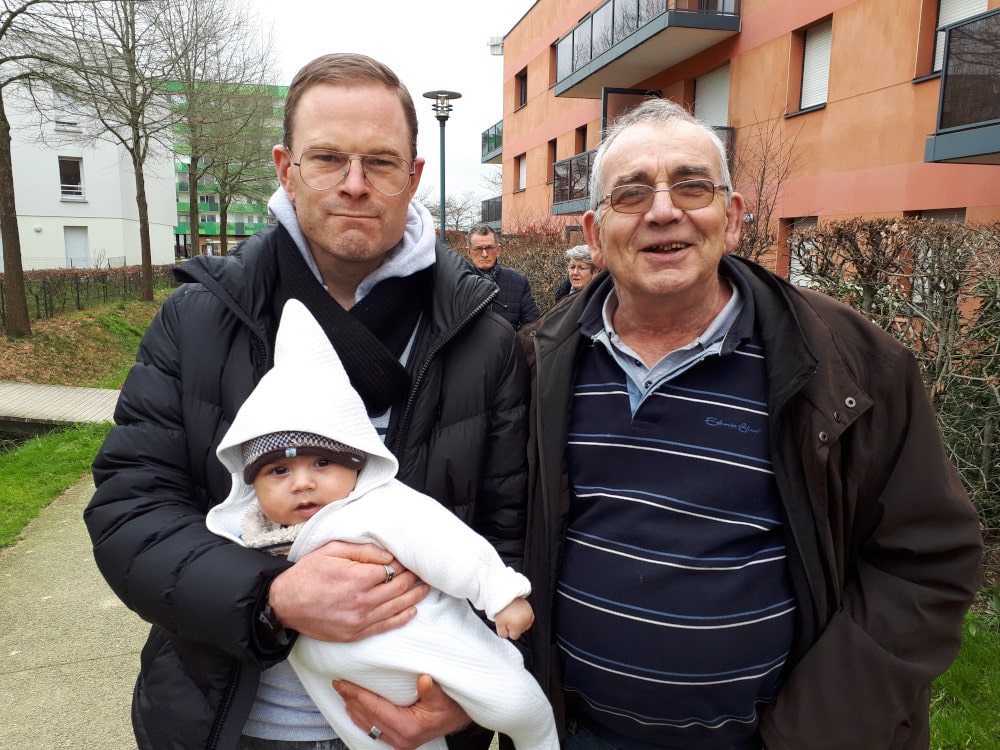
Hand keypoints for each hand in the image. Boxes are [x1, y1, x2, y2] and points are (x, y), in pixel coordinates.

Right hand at [268, 541, 429, 641]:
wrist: (285, 603)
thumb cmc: (307, 573)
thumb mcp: (332, 550)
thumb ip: (364, 551)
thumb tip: (389, 556)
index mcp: (358, 578)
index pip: (393, 570)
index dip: (403, 564)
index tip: (410, 560)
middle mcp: (362, 601)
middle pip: (398, 589)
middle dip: (413, 579)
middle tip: (423, 572)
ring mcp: (359, 621)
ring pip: (396, 608)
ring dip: (414, 597)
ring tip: (425, 588)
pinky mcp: (355, 634)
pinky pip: (385, 626)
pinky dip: (401, 618)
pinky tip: (412, 610)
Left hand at [334, 674, 469, 749]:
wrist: (461, 718)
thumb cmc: (453, 706)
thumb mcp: (443, 696)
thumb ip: (432, 690)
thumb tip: (424, 680)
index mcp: (408, 728)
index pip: (374, 709)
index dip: (356, 694)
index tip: (343, 682)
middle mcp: (400, 738)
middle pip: (367, 717)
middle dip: (350, 699)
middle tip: (338, 683)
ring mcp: (398, 741)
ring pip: (367, 725)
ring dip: (353, 708)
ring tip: (343, 692)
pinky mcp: (398, 739)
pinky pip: (373, 729)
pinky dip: (362, 717)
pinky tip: (355, 707)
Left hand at [494, 597, 534, 639]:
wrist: (506, 596)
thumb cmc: (502, 608)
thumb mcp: (498, 624)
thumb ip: (503, 634)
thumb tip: (507, 636)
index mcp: (517, 625)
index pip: (514, 637)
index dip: (508, 631)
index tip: (505, 624)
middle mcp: (525, 621)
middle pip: (520, 632)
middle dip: (514, 627)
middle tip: (508, 618)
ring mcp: (529, 616)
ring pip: (525, 627)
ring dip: (520, 623)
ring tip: (513, 615)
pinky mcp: (531, 612)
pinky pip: (529, 620)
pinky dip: (524, 619)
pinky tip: (518, 614)